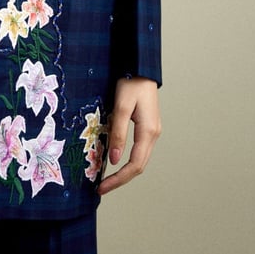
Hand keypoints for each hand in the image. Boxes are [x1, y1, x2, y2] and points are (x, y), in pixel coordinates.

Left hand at [97, 77, 160, 194]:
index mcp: (148, 132)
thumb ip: (118, 133)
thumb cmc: (131, 82)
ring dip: (124, 171)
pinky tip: (115, 159)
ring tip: (106, 177)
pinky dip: (127, 159)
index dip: (119, 179)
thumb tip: (114, 160)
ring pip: (140, 159)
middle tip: (101, 187)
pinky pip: (139, 149)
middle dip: (120, 179)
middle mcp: (153, 134)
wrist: (141, 66)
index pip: (135, 165)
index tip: (102, 186)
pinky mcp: (147, 126)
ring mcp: (152, 131)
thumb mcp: (121, 107)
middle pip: (139, 166)